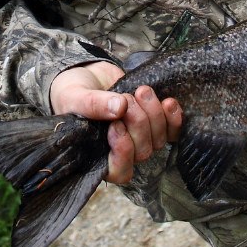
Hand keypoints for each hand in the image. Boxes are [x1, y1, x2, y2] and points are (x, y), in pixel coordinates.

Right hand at [49, 62, 182, 183]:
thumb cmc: (73, 93)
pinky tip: (168, 102)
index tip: (115, 125)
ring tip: (141, 91)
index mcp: (98, 154)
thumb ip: (92, 104)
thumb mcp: (74, 97)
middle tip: (126, 98)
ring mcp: (140, 138)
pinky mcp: (154, 123)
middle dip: (138, 123)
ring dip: (154, 114)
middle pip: (142, 152)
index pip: (119, 171)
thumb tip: (119, 107)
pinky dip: (173, 118)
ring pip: (159, 140)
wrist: (87, 75)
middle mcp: (122, 151)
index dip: (123, 152)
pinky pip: (173, 131)